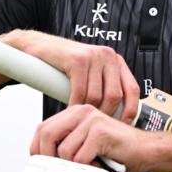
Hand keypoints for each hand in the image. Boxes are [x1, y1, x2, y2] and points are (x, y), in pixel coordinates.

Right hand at [7, 31, 139, 122]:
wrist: (39, 46)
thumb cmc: (64, 64)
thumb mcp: (91, 74)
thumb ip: (105, 87)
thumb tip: (117, 114)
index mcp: (115, 60)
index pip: (132, 88)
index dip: (131, 109)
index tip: (124, 124)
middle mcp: (108, 56)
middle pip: (115, 95)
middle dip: (105, 114)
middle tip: (94, 126)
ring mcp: (93, 56)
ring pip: (96, 96)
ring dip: (86, 111)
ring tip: (80, 119)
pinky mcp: (78, 59)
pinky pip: (80, 91)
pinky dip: (75, 105)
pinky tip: (70, 111)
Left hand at [30, 104, 152, 171]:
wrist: (146, 150)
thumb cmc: (118, 148)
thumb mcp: (86, 142)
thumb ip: (67, 143)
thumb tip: (44, 159)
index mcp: (76, 112)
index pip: (43, 127)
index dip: (37, 147)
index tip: (41, 162)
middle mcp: (83, 112)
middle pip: (47, 134)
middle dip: (48, 157)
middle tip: (57, 169)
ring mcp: (92, 121)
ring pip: (64, 150)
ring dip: (74, 166)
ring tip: (89, 165)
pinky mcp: (101, 133)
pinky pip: (80, 158)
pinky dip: (88, 168)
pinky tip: (99, 165)